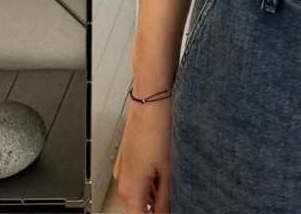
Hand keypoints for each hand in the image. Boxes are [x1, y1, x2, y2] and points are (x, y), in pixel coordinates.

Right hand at [112, 97, 172, 212]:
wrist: (150, 99)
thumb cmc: (157, 127)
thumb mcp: (169, 169)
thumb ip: (167, 198)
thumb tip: (168, 212)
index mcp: (130, 190)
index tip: (172, 211)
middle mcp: (123, 181)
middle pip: (141, 208)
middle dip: (158, 207)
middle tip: (177, 199)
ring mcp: (124, 168)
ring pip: (141, 192)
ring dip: (157, 193)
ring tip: (175, 181)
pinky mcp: (129, 157)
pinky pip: (140, 177)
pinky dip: (153, 179)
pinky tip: (169, 169)